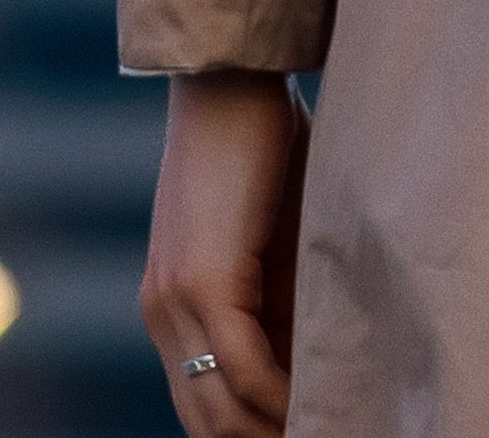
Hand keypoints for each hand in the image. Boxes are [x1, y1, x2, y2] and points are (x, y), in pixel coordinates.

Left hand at [146, 68, 310, 436]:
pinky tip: (316, 399)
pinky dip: (282, 396)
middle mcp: (162, 313)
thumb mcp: (273, 248)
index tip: (304, 428)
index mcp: (172, 308)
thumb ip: (279, 305)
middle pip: (206, 422)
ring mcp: (175, 301)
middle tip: (321, 434)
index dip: (251, 430)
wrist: (230, 84)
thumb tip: (313, 367)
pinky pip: (243, 368)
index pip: (202, 406)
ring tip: (326, 424)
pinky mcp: (203, 281)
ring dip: (274, 428)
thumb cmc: (264, 152)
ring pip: (220, 409)